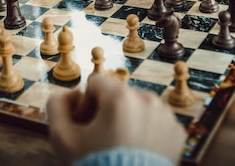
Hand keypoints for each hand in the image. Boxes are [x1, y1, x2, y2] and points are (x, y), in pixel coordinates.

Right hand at [47, 74, 185, 165]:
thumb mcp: (61, 138)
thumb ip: (57, 105)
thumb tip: (73, 93)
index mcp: (120, 98)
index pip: (95, 83)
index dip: (85, 104)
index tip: (86, 127)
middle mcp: (147, 100)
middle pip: (118, 94)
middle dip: (106, 112)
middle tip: (101, 139)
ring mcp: (165, 116)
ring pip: (138, 106)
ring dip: (127, 119)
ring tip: (119, 146)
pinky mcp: (177, 131)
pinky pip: (155, 121)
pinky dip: (145, 131)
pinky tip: (136, 152)